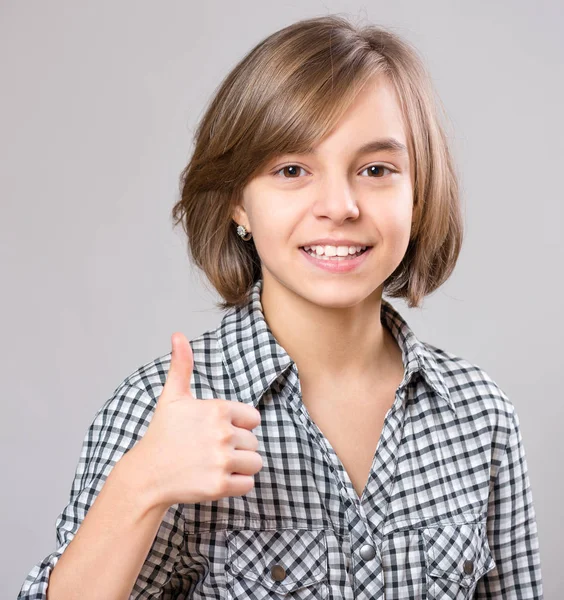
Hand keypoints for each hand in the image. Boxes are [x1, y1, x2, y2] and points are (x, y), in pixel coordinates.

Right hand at [127, 332, 262, 508]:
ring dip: (240, 466)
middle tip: (210, 450)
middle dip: (237, 447)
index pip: (252, 418)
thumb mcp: (172, 397)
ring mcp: (222, 460)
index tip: (216, 431)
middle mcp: (223, 433)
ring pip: (255, 462)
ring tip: (215, 464)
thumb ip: (182, 365)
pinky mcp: (220, 485)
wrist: (147, 474)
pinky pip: (248, 484)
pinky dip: (236, 484)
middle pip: (254, 442)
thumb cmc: (163, 434)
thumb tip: (177, 334)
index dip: (238, 426)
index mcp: (218, 409)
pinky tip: (215, 478)